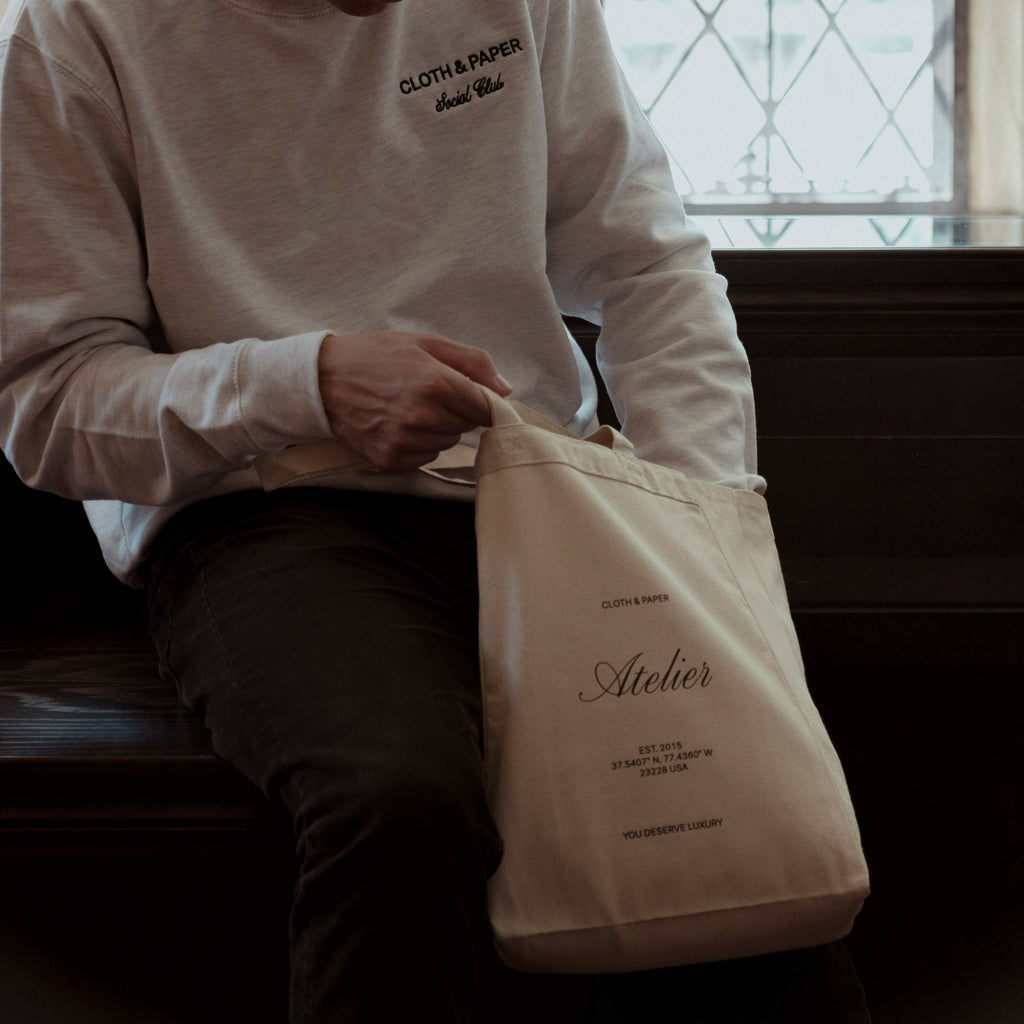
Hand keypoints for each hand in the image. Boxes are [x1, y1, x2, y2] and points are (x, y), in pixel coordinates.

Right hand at [317, 331, 511, 470]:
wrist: (324, 379)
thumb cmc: (376, 356)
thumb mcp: (427, 344)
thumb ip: (473, 363)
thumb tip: (505, 390)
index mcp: (435, 384)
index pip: (485, 409)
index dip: (482, 401)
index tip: (472, 395)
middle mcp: (422, 417)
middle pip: (467, 426)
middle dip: (456, 410)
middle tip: (428, 392)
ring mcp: (406, 442)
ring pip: (447, 442)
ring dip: (438, 428)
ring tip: (410, 406)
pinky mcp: (392, 460)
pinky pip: (426, 456)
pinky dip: (419, 442)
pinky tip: (398, 423)